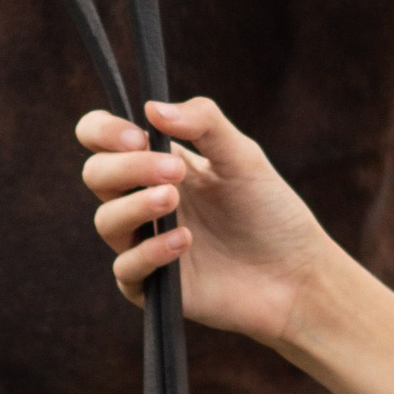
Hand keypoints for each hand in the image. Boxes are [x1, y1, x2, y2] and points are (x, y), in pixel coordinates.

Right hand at [76, 97, 329, 349]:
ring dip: (135, 206)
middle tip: (175, 172)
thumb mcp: (243, 157)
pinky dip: (149, 252)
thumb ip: (203, 123)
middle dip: (127, 168)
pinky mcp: (154, 286)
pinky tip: (184, 241)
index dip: (103, 131)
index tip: (138, 137)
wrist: (297, 272)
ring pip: (105, 221)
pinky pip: (126, 269)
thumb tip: (152, 107)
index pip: (101, 138)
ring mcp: (145, 243)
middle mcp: (144, 201)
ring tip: (174, 199)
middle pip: (96, 174)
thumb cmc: (270, 211)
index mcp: (159, 163)